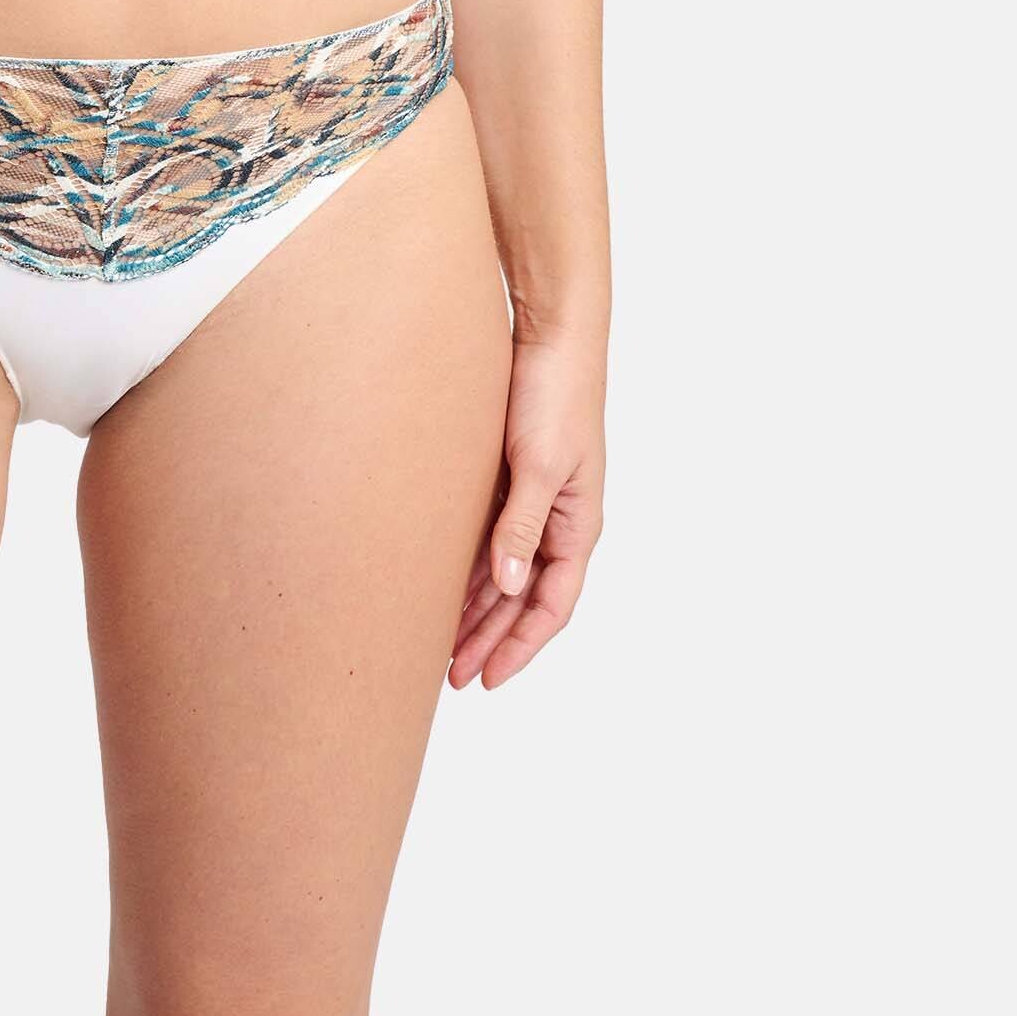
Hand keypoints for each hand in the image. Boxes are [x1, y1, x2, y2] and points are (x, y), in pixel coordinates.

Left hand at [450, 330, 604, 691]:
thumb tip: (507, 586)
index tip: (488, 679)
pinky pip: (489, 539)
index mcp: (577, 525)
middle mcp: (558, 521)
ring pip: (504, 573)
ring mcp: (534, 501)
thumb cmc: (555, 396)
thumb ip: (521, 525)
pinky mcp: (510, 479)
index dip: (520, 647)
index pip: (551, 607)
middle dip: (491, 640)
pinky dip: (468, 569)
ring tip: (441, 644)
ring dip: (476, 610)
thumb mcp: (539, 464)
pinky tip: (439, 587)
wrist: (551, 336)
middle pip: (524, 599)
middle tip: (453, 676)